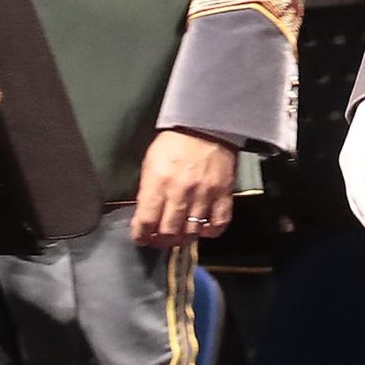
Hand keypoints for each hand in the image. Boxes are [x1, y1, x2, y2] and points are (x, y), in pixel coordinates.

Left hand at [132, 129, 237, 247]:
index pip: (146, 220)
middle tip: (160, 239)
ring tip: (180, 235)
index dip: (141, 235)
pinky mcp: (223, 193)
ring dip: (184, 238)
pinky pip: (219, 223)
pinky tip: (204, 229)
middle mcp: (180, 191)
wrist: (205, 124)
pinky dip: (211, 231)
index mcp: (159, 181)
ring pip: (192, 232)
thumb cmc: (175, 141)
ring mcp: (204, 194)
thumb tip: (144, 215)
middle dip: (161, 240)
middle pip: (169, 232)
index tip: (141, 237)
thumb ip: (148, 190)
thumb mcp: (151, 161)